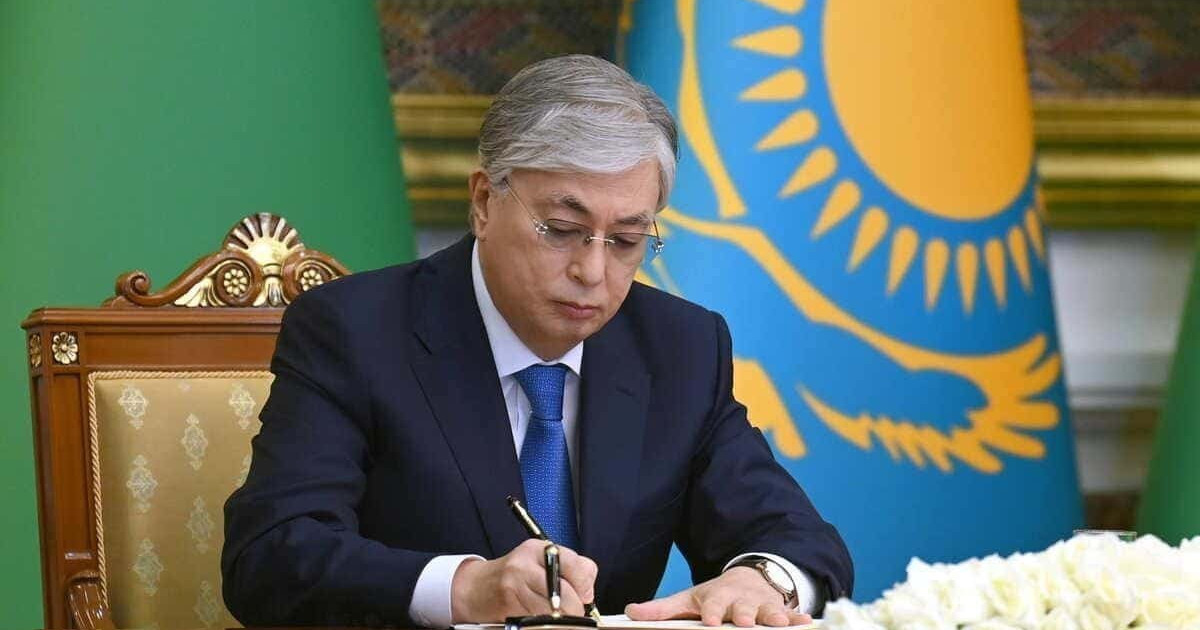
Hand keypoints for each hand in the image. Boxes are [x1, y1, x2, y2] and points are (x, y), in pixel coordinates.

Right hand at [451, 539, 598, 622]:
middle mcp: (526, 565)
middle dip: (574, 610)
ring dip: (560, 620)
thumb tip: (587, 593)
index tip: (583, 595)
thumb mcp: (542, 561)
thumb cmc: (515, 575)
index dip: (585, 587)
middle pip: (567, 597)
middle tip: (571, 612)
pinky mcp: (508, 606)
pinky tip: (539, 617)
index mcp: (540, 549)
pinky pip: (537, 621)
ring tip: (555, 615)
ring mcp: (515, 586)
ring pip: (553, 613)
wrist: (476, 587)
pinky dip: (543, 623)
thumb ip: (571, 569)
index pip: (577, 567)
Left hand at [625, 567, 811, 627]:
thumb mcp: (687, 600)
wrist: (748, 579)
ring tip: (778, 624)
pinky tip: (807, 623)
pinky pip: (792, 616)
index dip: (713, 613)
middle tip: (745, 623)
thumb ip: (661, 610)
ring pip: (768, 613)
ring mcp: (762, 605)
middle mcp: (740, 601)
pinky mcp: (780, 611)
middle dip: (745, 616)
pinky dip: (799, 619)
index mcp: (716, 598)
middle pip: (743, 610)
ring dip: (774, 618)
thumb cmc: (714, 597)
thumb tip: (630, 613)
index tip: (711, 621)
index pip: (713, 606)